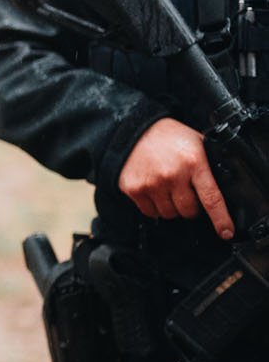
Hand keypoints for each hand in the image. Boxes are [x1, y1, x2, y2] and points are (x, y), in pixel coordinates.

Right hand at [118, 118, 234, 238]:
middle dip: (191, 207)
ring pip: (169, 214)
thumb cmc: (167, 136)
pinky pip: (150, 212)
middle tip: (186, 194)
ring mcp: (151, 184)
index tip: (226, 232)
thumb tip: (222, 188)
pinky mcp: (134, 189)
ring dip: (172, 207)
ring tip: (168, 190)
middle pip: (188, 211)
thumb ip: (208, 164)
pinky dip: (154, 207)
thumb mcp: (196, 142)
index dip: (221, 219)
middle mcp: (172, 175)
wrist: (134, 129)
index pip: (211, 198)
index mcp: (193, 162)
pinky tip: (154, 192)